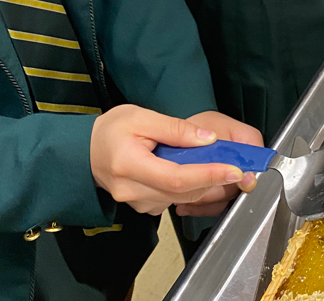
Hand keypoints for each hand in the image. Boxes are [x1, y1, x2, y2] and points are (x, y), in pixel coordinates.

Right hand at [90, 105, 249, 215]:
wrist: (84, 151)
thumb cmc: (110, 130)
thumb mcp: (140, 117)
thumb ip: (174, 128)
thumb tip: (207, 139)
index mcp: (129, 165)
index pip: (176, 177)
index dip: (208, 174)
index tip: (233, 169)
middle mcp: (133, 191)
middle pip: (182, 192)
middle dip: (213, 180)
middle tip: (239, 168)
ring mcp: (137, 204)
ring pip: (181, 198)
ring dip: (204, 185)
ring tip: (222, 167)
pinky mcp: (144, 207)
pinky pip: (173, 200)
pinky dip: (190, 188)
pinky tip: (197, 173)